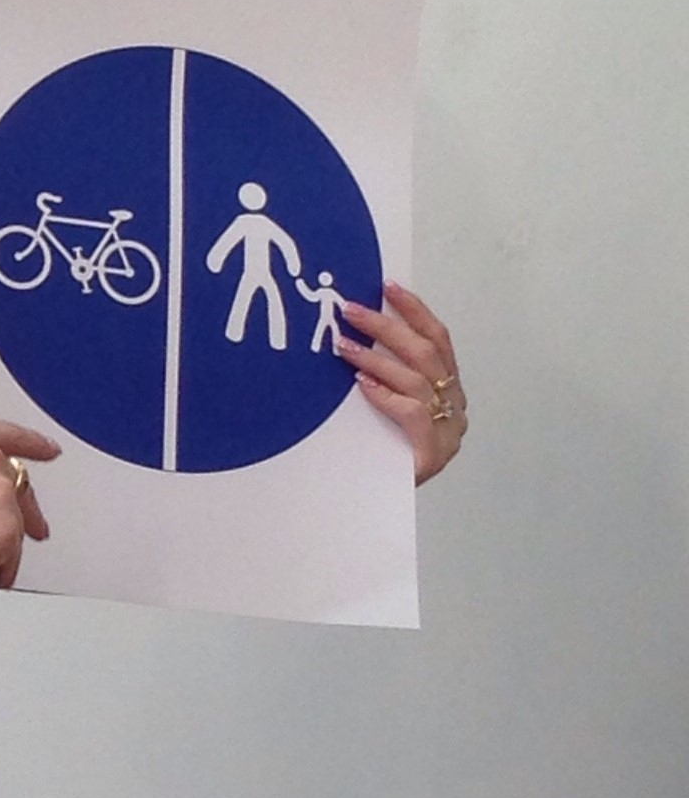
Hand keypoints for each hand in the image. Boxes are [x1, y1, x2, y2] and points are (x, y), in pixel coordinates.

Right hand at [0, 417, 58, 591]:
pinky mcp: (6, 528)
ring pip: (15, 522)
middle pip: (18, 484)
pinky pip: (13, 553)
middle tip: (34, 530)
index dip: (34, 444)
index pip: (8, 435)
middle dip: (26, 511)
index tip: (49, 450)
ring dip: (3, 545)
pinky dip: (3, 568)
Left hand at [340, 282, 465, 484]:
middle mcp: (455, 408)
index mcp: (448, 393)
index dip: (416, 311)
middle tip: (352, 310)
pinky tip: (362, 385)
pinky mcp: (433, 455)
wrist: (382, 509)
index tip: (387, 287)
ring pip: (417, 380)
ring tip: (342, 344)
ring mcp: (449, 432)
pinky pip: (413, 414)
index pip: (438, 340)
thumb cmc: (381, 456)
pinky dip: (386, 396)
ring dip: (376, 358)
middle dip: (389, 327)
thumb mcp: (383, 410)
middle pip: (427, 354)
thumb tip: (353, 337)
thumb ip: (383, 378)